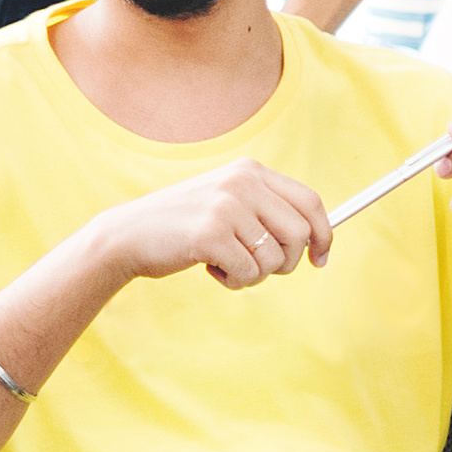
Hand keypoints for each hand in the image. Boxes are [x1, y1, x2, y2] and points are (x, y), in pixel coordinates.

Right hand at [79, 157, 340, 290]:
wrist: (127, 235)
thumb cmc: (183, 227)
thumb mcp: (228, 204)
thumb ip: (267, 211)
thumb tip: (317, 238)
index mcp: (250, 170)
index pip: (310, 202)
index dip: (324, 234)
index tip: (320, 259)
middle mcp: (242, 182)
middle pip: (299, 234)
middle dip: (286, 262)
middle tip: (258, 268)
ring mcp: (226, 206)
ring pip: (274, 259)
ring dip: (254, 275)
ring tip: (225, 264)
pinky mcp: (211, 234)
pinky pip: (249, 273)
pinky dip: (234, 281)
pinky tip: (211, 269)